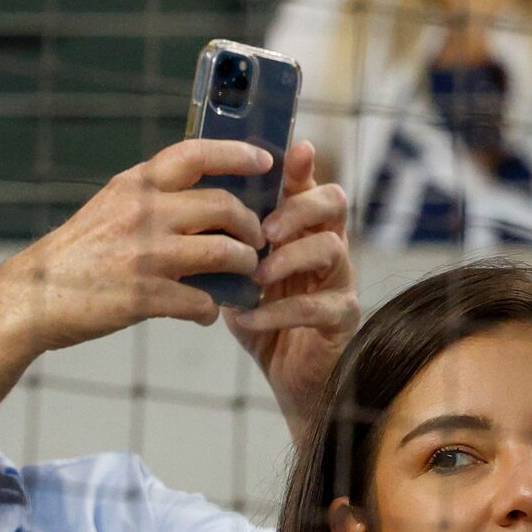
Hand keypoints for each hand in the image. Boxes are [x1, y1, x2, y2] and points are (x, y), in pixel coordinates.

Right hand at [0, 138, 270, 355]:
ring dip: (245, 266)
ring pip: (225, 252)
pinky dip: (212, 310)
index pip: (197, 153)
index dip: (237, 152)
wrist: (33, 297)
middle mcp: (144, 213)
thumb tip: (200, 192)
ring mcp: (146, 255)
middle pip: (224, 206)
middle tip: (257, 239)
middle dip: (252, 225)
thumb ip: (150, 196)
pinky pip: (202, 301)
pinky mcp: (145, 296)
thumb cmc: (76, 253)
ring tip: (246, 275)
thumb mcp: (110, 206)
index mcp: (135, 185)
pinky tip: (207, 314)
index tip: (264, 160)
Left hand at [225, 140, 357, 433]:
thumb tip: (189, 213)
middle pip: (333, 203)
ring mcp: (340, 282)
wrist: (286, 380)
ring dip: (290, 258)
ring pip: (331, 249)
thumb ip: (225, 247)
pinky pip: (317, 305)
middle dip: (299, 208)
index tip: (292, 150)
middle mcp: (329, 247)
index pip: (306, 184)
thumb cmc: (264, 322)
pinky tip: (248, 316)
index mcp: (303, 230)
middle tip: (266, 229)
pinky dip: (278, 310)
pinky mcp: (342, 319)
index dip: (300, 166)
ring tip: (257, 275)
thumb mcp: (238, 277)